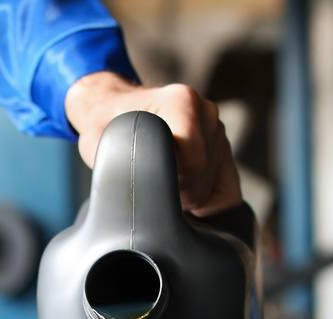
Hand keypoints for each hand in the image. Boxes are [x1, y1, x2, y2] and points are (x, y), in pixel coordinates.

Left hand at [64, 71, 241, 216]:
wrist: (114, 110)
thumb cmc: (106, 127)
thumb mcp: (105, 144)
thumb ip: (128, 164)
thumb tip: (150, 197)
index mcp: (182, 102)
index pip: (194, 164)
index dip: (170, 186)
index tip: (147, 181)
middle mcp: (206, 113)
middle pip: (203, 180)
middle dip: (176, 194)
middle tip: (149, 184)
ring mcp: (217, 131)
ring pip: (215, 189)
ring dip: (187, 196)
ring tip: (162, 182)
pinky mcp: (222, 150)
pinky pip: (227, 193)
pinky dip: (206, 202)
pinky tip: (181, 194)